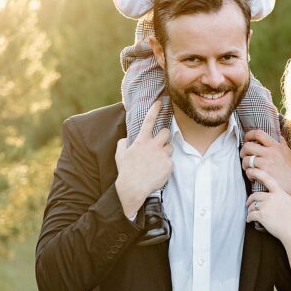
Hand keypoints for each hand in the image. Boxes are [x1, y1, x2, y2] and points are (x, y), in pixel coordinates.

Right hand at [114, 101, 173, 217]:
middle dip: (164, 135)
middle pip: (166, 132)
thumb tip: (125, 139)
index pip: (149, 121)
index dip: (154, 110)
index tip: (160, 102)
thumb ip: (122, 144)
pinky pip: (170, 161)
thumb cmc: (126, 172)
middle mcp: (153, 145)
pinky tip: (158, 171)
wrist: (133, 188)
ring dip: (165, 151)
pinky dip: (166, 165)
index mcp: (141, 141)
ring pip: (170, 146)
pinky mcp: (169, 165)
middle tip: (160, 142)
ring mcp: (162, 155)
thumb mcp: (120, 155)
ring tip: (157, 160)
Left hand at [241, 130, 290, 208]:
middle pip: (248, 146)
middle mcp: (271, 152)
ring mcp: (267, 162)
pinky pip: (250, 171)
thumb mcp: (289, 154)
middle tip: (245, 156)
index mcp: (276, 146)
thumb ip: (282, 144)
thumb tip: (279, 137)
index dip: (249, 135)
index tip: (246, 139)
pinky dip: (249, 174)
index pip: (259, 133)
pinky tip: (254, 177)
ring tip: (249, 169)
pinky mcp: (264, 173)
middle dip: (243, 151)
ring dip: (245, 164)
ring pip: (247, 159)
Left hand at [246, 173, 290, 241]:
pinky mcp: (262, 216)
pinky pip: (251, 215)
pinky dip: (249, 218)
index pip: (267, 179)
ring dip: (249, 210)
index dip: (257, 173)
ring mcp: (266, 207)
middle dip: (250, 199)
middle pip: (255, 195)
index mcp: (279, 193)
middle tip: (248, 203)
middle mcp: (271, 198)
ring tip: (250, 214)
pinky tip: (250, 220)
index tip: (250, 170)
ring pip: (252, 206)